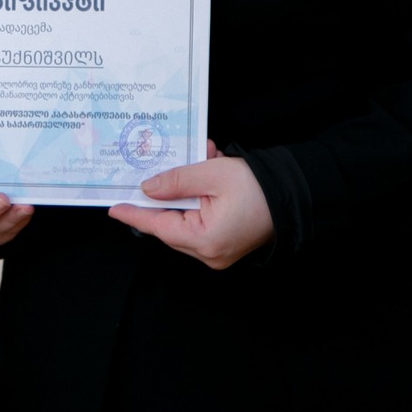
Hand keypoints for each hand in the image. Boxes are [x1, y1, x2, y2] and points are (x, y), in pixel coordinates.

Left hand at [108, 142, 272, 269]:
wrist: (298, 196)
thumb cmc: (258, 187)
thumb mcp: (212, 174)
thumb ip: (176, 181)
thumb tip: (148, 188)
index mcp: (205, 241)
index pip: (158, 226)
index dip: (135, 214)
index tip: (113, 207)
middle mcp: (210, 253)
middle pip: (171, 223)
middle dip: (165, 193)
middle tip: (152, 169)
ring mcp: (219, 251)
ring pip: (187, 218)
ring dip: (186, 189)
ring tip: (199, 159)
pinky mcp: (226, 242)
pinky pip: (202, 219)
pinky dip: (200, 196)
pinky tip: (209, 168)